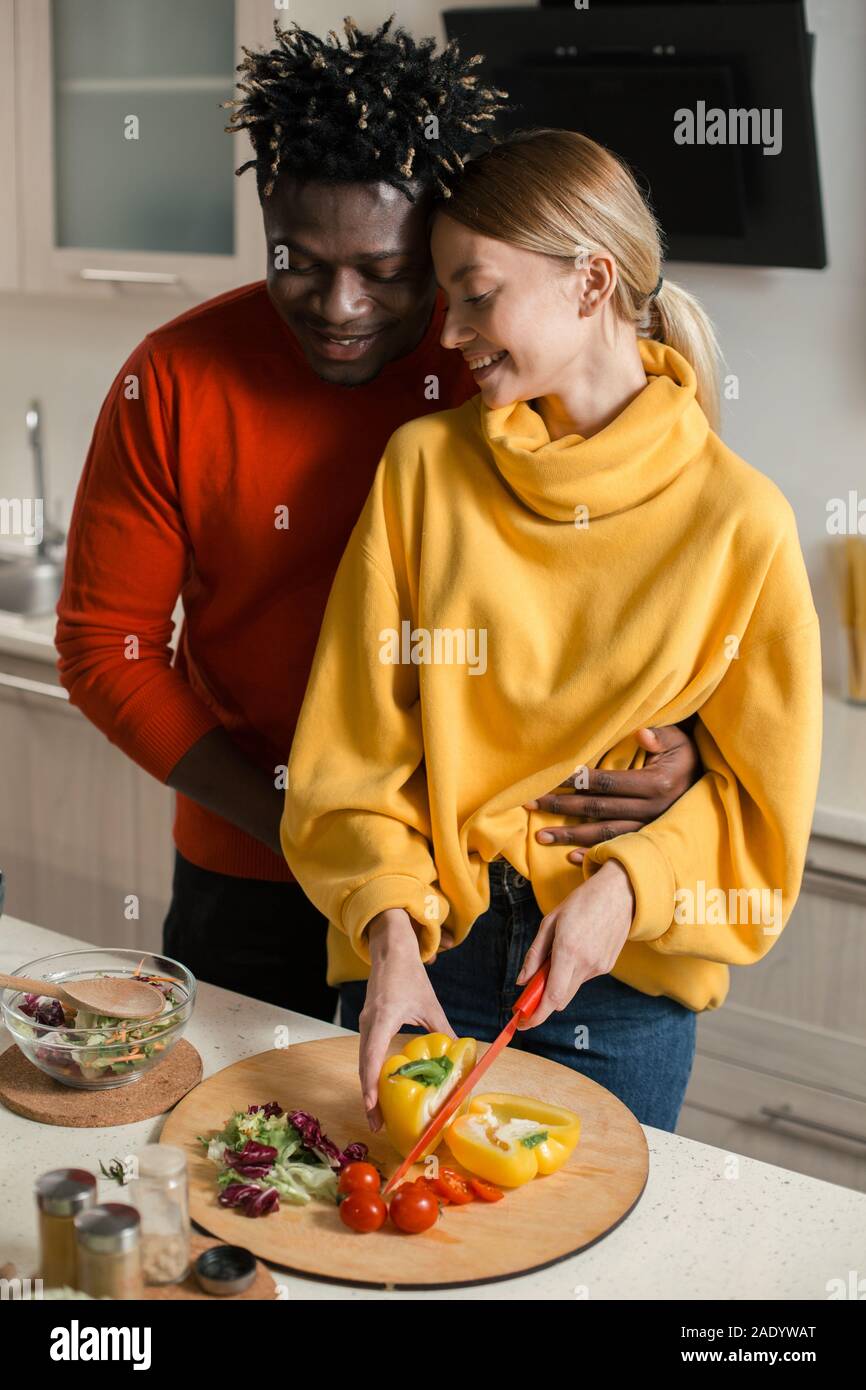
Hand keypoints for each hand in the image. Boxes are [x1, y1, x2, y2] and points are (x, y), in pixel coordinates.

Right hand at [359, 909, 455, 1130]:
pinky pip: (365, 1055)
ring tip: (377, 1115)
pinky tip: (380, 1090)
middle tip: (377, 1124)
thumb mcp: (430, 1004)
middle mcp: (368, 1023)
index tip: (372, 1107)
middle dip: (368, 1097)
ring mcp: (364, 1024)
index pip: (372, 1057)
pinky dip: (370, 1075)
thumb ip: (443, 1030)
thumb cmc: (409, 975)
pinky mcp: (367, 1025)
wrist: (390, 951)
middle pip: (363, 1067)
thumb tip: (461, 1054)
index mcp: (383, 1017)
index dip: (371, 1084)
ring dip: (368, 1088)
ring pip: (362, 1063)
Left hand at [514, 861, 635, 1028]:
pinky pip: (583, 978)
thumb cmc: (581, 902)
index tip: (523, 1022)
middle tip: (529, 989)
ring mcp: (599, 967)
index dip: (536, 1014)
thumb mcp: (549, 922)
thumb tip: (522, 980)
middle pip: (560, 999)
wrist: (619, 894)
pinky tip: (574, 949)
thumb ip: (535, 954)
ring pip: (571, 988)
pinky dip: (572, 973)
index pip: (552, 996)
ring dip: (558, 981)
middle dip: (542, 1000)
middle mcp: (586, 964)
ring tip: (556, 954)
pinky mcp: (607, 966)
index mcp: (568, 951)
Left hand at [524, 723, 700, 864]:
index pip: (606, 783)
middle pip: (597, 809)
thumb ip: (659, 736)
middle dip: (561, 807)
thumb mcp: (677, 740)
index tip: (547, 779)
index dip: (576, 781)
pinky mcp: (647, 842)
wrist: (706, 783)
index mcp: (656, 785)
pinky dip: (593, 855)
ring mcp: (649, 829)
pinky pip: (617, 850)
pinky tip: (570, 857)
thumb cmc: (685, 755)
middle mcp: (651, 811)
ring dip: (570, 836)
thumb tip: (640, 734)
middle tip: (529, 804)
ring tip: (540, 836)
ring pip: (603, 834)